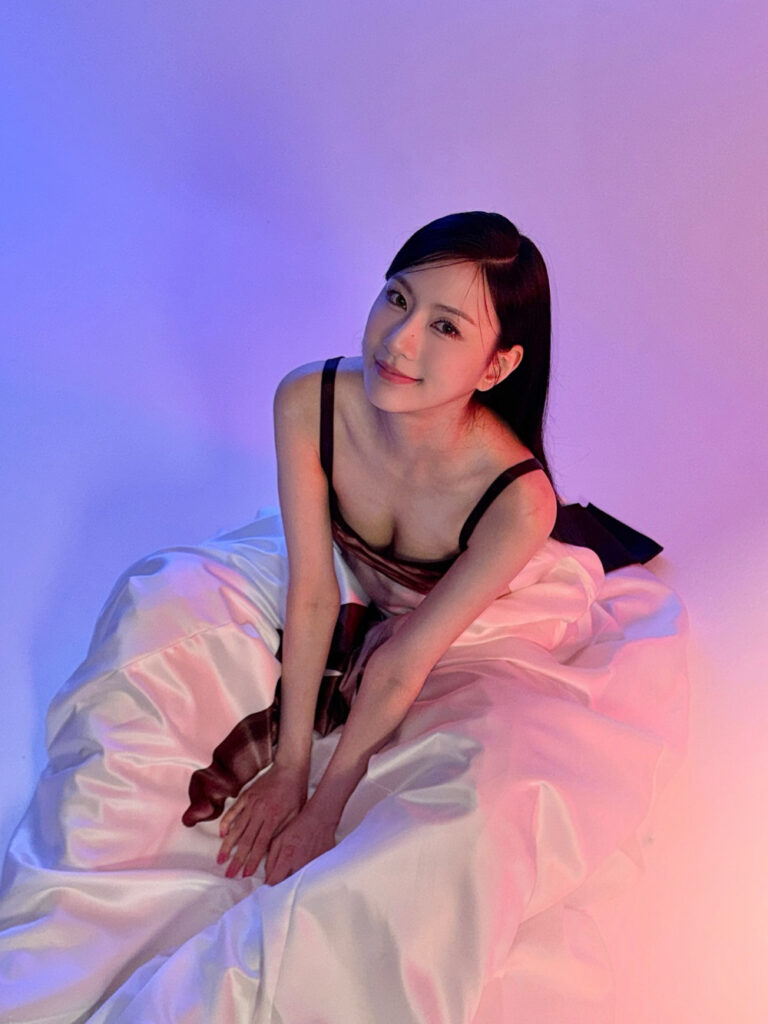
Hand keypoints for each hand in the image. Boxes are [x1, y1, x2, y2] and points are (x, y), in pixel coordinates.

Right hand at [217, 761, 306, 878]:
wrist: (290, 768)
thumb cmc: (296, 793)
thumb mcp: (295, 814)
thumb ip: (281, 831)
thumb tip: (270, 849)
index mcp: (273, 818)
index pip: (259, 845)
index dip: (251, 861)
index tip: (244, 874)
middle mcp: (259, 812)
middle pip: (245, 841)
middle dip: (236, 859)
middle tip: (228, 874)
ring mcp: (251, 803)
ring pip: (236, 828)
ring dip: (227, 846)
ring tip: (220, 859)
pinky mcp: (246, 796)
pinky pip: (233, 811)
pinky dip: (226, 823)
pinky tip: (222, 834)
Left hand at [263, 799, 338, 885]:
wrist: (320, 821)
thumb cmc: (298, 828)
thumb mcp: (278, 841)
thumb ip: (270, 861)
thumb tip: (267, 878)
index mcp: (287, 858)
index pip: (274, 883)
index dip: (268, 888)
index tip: (266, 889)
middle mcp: (300, 865)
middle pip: (287, 887)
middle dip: (280, 888)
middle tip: (278, 884)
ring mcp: (312, 868)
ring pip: (299, 885)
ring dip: (293, 884)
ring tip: (292, 877)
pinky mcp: (322, 868)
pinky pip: (311, 879)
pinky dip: (306, 878)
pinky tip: (305, 871)